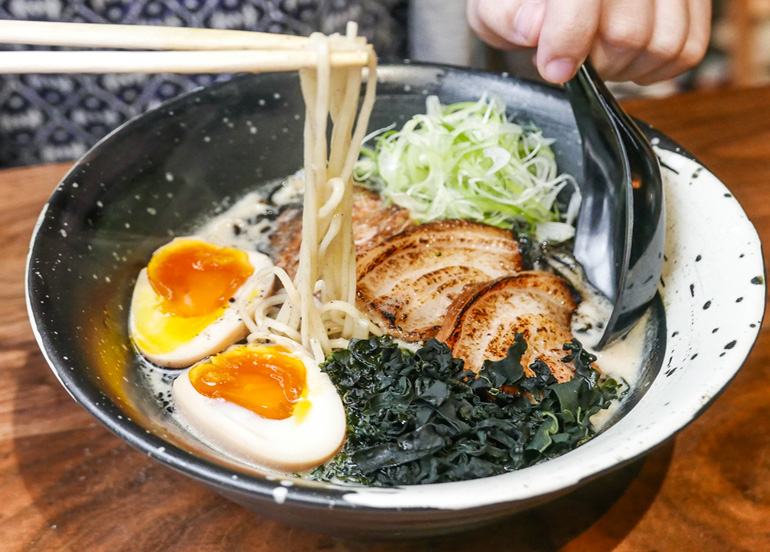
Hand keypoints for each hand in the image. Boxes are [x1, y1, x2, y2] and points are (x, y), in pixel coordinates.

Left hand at [466, 0, 711, 84]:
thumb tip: (534, 26)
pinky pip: (688, 49)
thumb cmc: (520, 0)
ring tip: (597, 54)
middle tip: (571, 57)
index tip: (552, 67)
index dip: (568, 38)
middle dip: (595, 62)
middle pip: (628, 33)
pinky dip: (654, 68)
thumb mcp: (494, 6)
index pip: (584, 0)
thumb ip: (505, 15)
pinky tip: (625, 57)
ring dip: (625, 68)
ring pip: (664, 44)